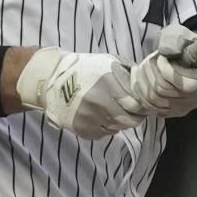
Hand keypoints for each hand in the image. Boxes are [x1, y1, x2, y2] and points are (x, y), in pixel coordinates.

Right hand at [16, 47, 147, 139]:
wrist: (53, 79)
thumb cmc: (84, 68)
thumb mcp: (108, 62)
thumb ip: (127, 73)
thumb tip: (143, 84)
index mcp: (108, 84)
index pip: (135, 105)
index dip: (141, 106)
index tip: (142, 105)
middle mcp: (99, 103)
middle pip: (128, 120)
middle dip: (134, 116)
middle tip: (132, 111)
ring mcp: (89, 118)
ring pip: (116, 128)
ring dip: (119, 122)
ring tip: (113, 111)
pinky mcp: (82, 129)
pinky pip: (103, 134)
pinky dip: (105, 127)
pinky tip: (101, 117)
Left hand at [130, 24, 196, 117]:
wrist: (191, 56)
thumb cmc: (186, 44)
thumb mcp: (182, 35)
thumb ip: (174, 41)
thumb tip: (165, 51)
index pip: (183, 82)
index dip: (165, 70)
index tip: (160, 57)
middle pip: (165, 91)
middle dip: (150, 73)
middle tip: (147, 61)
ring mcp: (190, 105)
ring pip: (156, 101)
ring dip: (144, 83)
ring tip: (142, 70)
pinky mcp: (179, 111)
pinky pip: (156, 109)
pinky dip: (144, 96)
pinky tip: (144, 83)